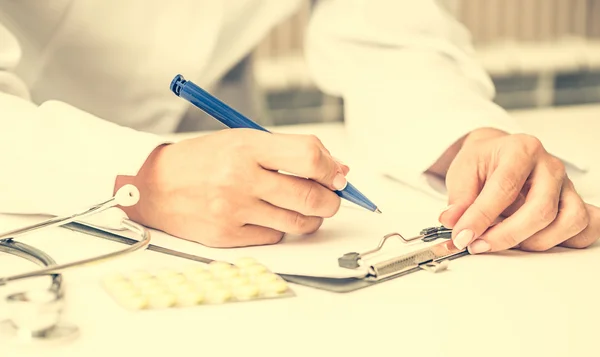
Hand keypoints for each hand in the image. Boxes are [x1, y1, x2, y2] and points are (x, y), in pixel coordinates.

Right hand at [115, 129, 347, 246]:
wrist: (155, 185)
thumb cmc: (204, 160)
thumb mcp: (244, 141)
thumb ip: (289, 152)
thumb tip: (336, 169)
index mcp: (247, 147)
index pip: (308, 157)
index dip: (332, 169)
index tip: (338, 175)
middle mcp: (240, 178)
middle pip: (310, 197)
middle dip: (332, 201)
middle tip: (331, 198)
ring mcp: (233, 210)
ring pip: (298, 223)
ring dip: (312, 218)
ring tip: (303, 208)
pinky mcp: (227, 235)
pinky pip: (274, 236)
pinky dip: (279, 228)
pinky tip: (266, 216)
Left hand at [436, 128, 598, 253]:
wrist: (499, 153)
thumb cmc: (484, 161)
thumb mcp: (463, 171)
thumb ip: (458, 198)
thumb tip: (452, 221)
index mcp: (521, 150)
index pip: (504, 188)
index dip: (482, 217)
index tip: (463, 236)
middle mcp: (549, 166)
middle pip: (541, 209)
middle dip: (507, 235)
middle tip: (479, 245)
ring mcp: (566, 185)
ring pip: (569, 222)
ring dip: (535, 242)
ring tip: (505, 242)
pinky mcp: (574, 202)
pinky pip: (587, 227)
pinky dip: (565, 241)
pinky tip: (535, 240)